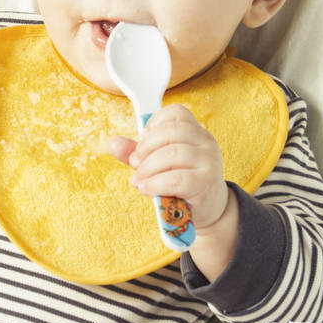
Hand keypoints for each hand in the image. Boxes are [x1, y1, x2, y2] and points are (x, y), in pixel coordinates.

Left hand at [107, 104, 229, 230]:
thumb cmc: (181, 182)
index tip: (143, 142)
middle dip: (145, 148)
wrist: (206, 209)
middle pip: (171, 131)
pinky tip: (146, 188)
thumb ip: (136, 152)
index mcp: (195, 131)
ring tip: (138, 180)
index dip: (153, 124)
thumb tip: (112, 144)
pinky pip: (177, 179)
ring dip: (147, 168)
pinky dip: (156, 183)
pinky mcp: (207, 183)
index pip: (176, 113)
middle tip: (135, 163)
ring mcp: (209, 161)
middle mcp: (206, 142)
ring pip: (173, 154)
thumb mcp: (156, 163)